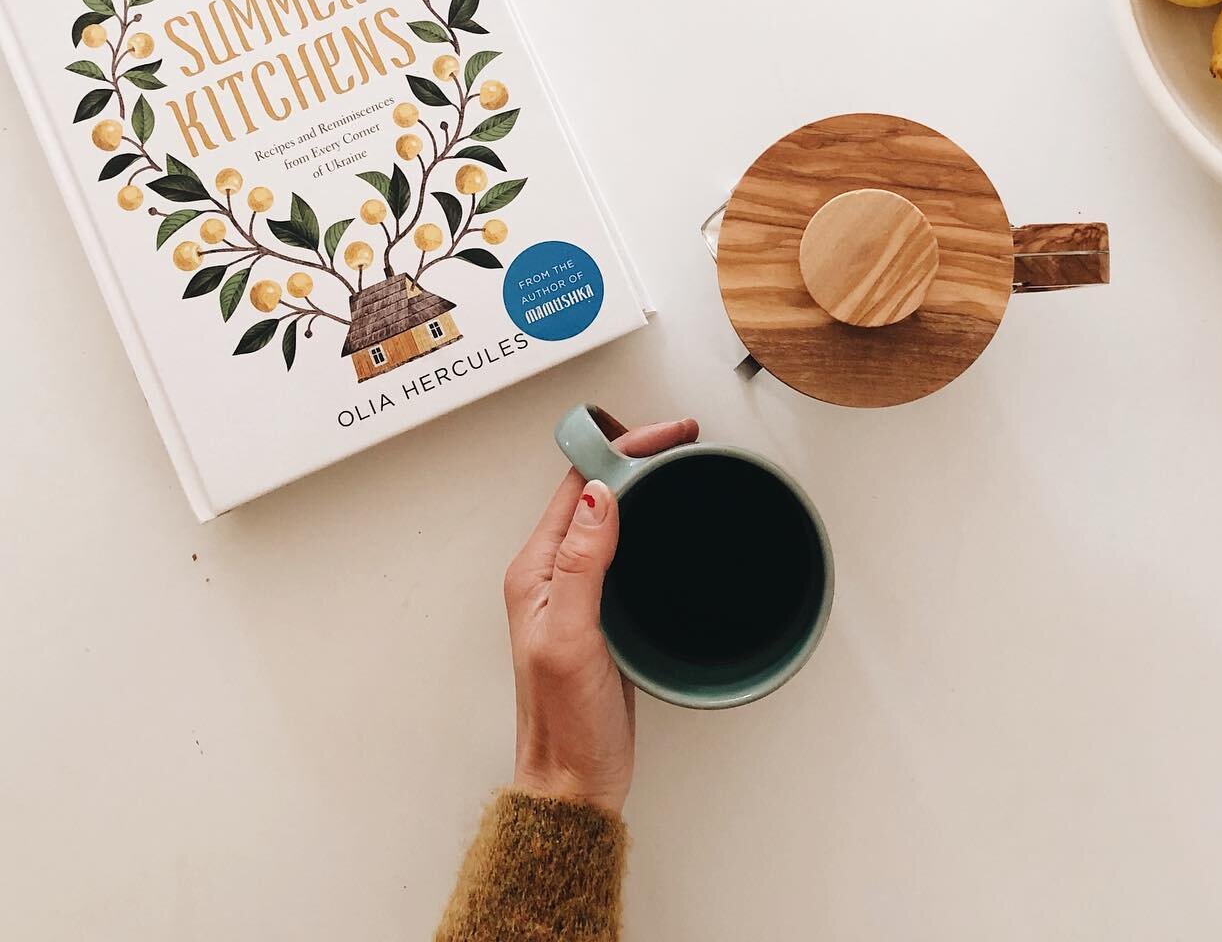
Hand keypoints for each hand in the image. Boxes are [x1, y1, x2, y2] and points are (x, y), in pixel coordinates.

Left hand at [504, 414, 699, 813]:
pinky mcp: (603, 610)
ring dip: (646, 483)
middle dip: (639, 454)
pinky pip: (626, 547)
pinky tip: (674, 523)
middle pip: (595, 489)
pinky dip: (652, 521)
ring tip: (684, 463)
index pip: (579, 483)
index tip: (665, 436)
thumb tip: (601, 495)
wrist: (572, 784)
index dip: (623, 450)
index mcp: (536, 568)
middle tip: (684, 439)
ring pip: (612, 514)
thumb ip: (582, 565)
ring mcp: (578, 590)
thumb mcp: (570, 639)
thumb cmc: (563, 724)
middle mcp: (553, 572)